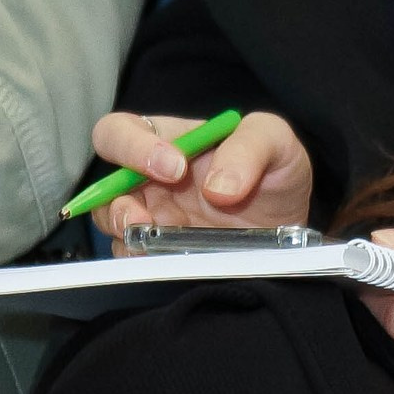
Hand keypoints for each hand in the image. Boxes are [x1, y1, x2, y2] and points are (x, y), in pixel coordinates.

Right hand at [85, 108, 313, 239]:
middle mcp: (150, 181)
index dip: (133, 146)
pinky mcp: (159, 255)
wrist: (290, 229)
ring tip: (151, 241)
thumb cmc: (276, 174)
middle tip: (145, 216)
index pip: (121, 131)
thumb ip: (251, 147)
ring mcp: (152, 220)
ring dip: (124, 234)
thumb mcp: (276, 142)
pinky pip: (134, 259)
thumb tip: (218, 187)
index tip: (175, 166)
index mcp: (167, 141)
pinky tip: (164, 260)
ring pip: (112, 226)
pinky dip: (141, 261)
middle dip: (113, 200)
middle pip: (103, 185)